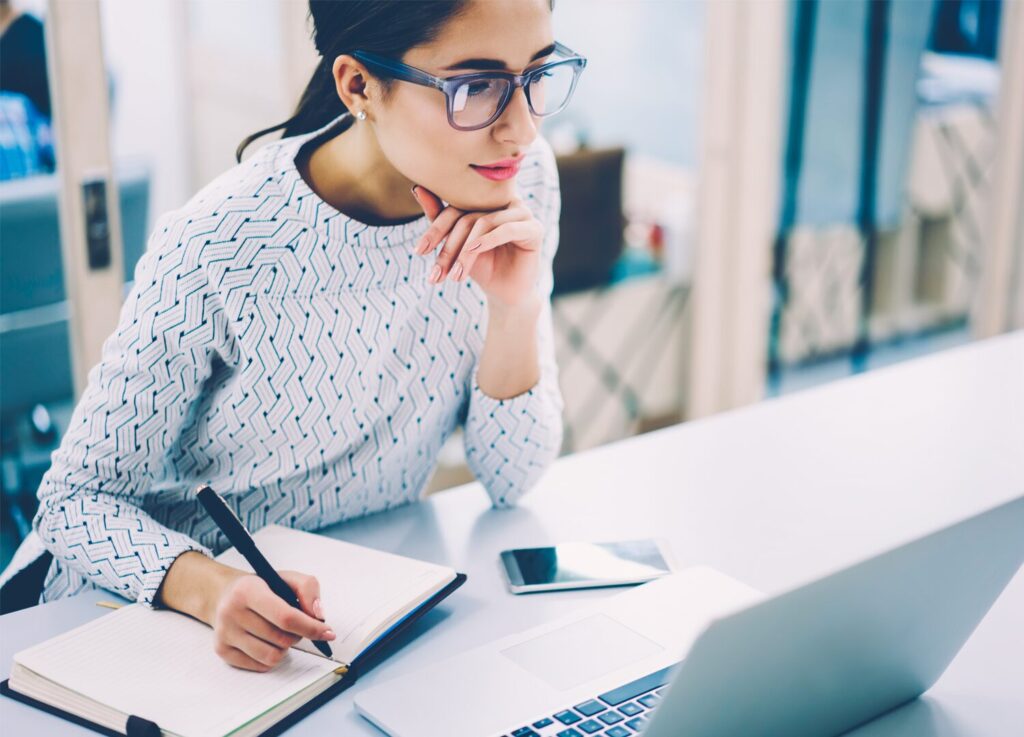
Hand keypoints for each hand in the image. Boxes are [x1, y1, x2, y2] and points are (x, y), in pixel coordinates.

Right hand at [210, 570, 334, 671]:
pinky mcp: (222, 650)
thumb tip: (318, 616)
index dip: (311, 627)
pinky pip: (260, 666)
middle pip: (282, 639)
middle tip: (296, 626)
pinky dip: (271, 657)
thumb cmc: (261, 587)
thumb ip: (308, 589)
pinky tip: (267, 641)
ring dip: (285, 647)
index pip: (285, 617)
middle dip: (298, 635)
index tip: (328, 632)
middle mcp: (232, 612)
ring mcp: (225, 633)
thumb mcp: (286, 578)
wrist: (224, 594)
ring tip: (280, 633)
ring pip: (272, 656)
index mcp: (248, 590)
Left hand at [411, 185, 543, 307]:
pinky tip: (474, 253)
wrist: (505, 293)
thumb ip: (440, 217)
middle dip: (449, 248)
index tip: (419, 252)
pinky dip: (488, 241)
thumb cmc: (481, 265)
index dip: (435, 230)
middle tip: (437, 273)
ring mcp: (522, 213)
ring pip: (483, 224)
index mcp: (486, 199)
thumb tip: (417, 188)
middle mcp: (505, 201)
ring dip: (465, 252)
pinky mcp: (534, 228)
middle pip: (467, 217)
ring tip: (455, 275)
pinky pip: (507, 229)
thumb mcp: (456, 244)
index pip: (455, 207)